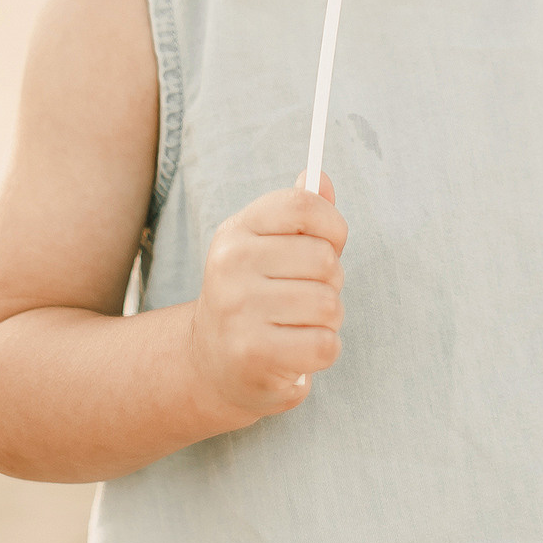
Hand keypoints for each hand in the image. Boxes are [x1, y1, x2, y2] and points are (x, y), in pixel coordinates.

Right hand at [184, 174, 345, 424]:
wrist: (211, 363)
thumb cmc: (254, 297)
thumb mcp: (267, 248)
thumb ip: (298, 214)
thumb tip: (322, 179)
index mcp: (236, 231)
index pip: (302, 205)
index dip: (332, 225)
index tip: (330, 244)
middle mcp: (231, 265)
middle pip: (324, 260)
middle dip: (331, 281)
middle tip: (306, 295)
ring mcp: (239, 310)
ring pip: (329, 304)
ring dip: (328, 320)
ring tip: (299, 324)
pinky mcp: (253, 354)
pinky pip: (324, 344)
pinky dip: (323, 350)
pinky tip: (297, 351)